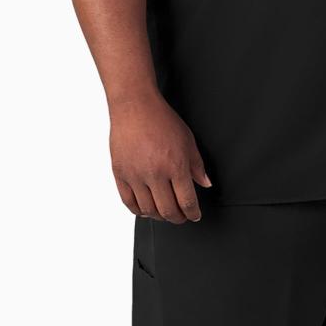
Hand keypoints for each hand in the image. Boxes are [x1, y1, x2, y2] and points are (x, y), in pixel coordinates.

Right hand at [109, 94, 212, 222]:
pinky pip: (129, 202)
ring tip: (165, 212)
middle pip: (168, 211)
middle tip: (182, 217)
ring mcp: (136, 175)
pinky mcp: (120, 174)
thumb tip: (205, 184)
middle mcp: (155, 174)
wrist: (135, 107)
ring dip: (159, 216)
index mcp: (175, 165)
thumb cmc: (162, 119)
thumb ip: (197, 165)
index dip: (193, 213)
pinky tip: (146, 209)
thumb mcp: (188, 140)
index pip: (187, 202)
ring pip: (148, 210)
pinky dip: (139, 211)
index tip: (195, 215)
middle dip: (178, 218)